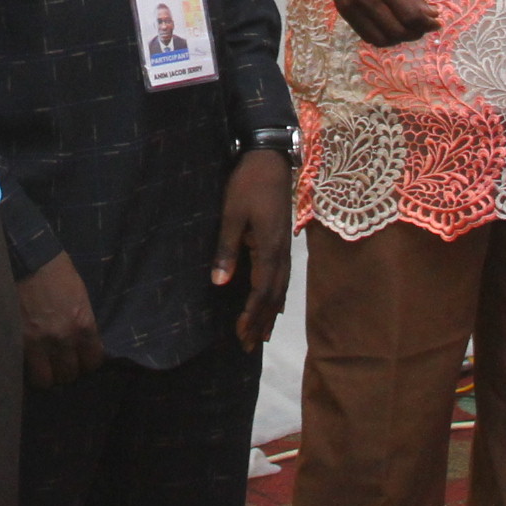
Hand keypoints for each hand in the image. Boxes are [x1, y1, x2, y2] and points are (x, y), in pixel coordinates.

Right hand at [19, 253, 104, 387]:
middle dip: (66, 369)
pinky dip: (27, 370)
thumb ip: (82, 320)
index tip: (81, 359)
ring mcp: (39, 343)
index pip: (93, 361)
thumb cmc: (56, 270)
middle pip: (70, 373)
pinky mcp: (18, 342)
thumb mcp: (80, 294)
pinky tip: (27, 363)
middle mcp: (64, 338)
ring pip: (47, 379)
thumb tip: (82, 339)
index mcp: (83, 324)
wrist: (27, 258)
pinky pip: (26, 370)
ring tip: (42, 366)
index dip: (87, 362)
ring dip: (46, 374)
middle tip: (60, 362)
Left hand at [210, 148, 295, 347]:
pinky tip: (273, 305)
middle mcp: (282, 253)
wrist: (270, 159)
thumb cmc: (247, 184)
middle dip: (261, 322)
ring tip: (262, 336)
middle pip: (273, 297)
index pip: (262, 292)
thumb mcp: (231, 214)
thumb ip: (227, 249)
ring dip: (270, 314)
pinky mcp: (283, 241)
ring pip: (281, 289)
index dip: (251, 316)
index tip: (240, 335)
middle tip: (249, 347)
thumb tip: (220, 283)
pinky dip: (277, 297)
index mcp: (269, 249)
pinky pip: (283, 278)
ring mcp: (285, 247)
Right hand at [303, 0, 438, 45]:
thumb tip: (429, 13)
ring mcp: (352, 6)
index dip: (426, 24)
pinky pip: (365, 34)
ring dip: (398, 38)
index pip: (410, 16)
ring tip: (407, 28)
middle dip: (416, 33)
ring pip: (381, 39)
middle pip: (397, 32)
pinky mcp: (342, 10)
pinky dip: (381, 36)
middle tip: (423, 26)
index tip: (435, 21)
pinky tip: (389, 26)